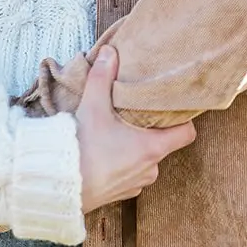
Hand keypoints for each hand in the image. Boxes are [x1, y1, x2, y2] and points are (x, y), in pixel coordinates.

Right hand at [75, 47, 195, 213]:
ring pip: (145, 161)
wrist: (58, 185)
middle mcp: (150, 169)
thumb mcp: (93, 107)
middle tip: (134, 116)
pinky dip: (122, 165)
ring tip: (115, 135)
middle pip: (163, 144)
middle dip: (150, 131)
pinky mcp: (121, 195)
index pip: (187, 134)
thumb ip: (102, 77)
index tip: (170, 109)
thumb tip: (110, 52)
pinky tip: (104, 155)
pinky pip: (130, 176)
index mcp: (152, 147)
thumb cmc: (81, 148)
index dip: (182, 120)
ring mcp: (136, 184)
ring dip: (134, 150)